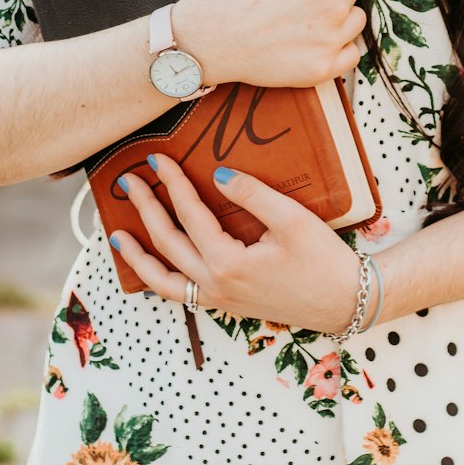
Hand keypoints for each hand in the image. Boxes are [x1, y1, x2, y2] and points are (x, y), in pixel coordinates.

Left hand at [108, 152, 362, 335]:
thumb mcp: (292, 220)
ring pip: (164, 280)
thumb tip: (217, 175)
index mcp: (228, 263)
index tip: (158, 159)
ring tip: (118, 236)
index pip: (190, 214)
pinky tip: (153, 267)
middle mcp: (216, 285)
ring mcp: (219, 300)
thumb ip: (252, 194)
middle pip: (167, 243)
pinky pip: (182, 295)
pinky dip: (160, 280)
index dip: (172, 182)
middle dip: (145, 209)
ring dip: (138, 257)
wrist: (345, 301)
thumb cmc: (324, 260)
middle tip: (128, 182)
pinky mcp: (228, 305)